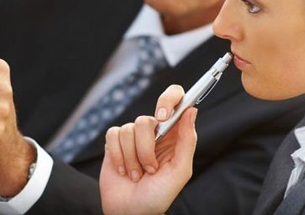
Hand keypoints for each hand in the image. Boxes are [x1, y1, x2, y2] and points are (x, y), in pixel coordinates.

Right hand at [99, 85, 196, 214]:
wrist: (130, 211)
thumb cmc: (158, 195)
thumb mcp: (179, 171)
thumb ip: (187, 141)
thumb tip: (191, 110)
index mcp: (174, 136)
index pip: (176, 100)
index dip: (169, 100)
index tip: (162, 116)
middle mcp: (154, 133)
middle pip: (146, 120)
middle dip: (146, 149)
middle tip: (150, 168)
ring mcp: (133, 137)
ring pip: (128, 129)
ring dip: (132, 158)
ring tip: (137, 174)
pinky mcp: (114, 143)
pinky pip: (113, 135)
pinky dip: (117, 156)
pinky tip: (122, 170)